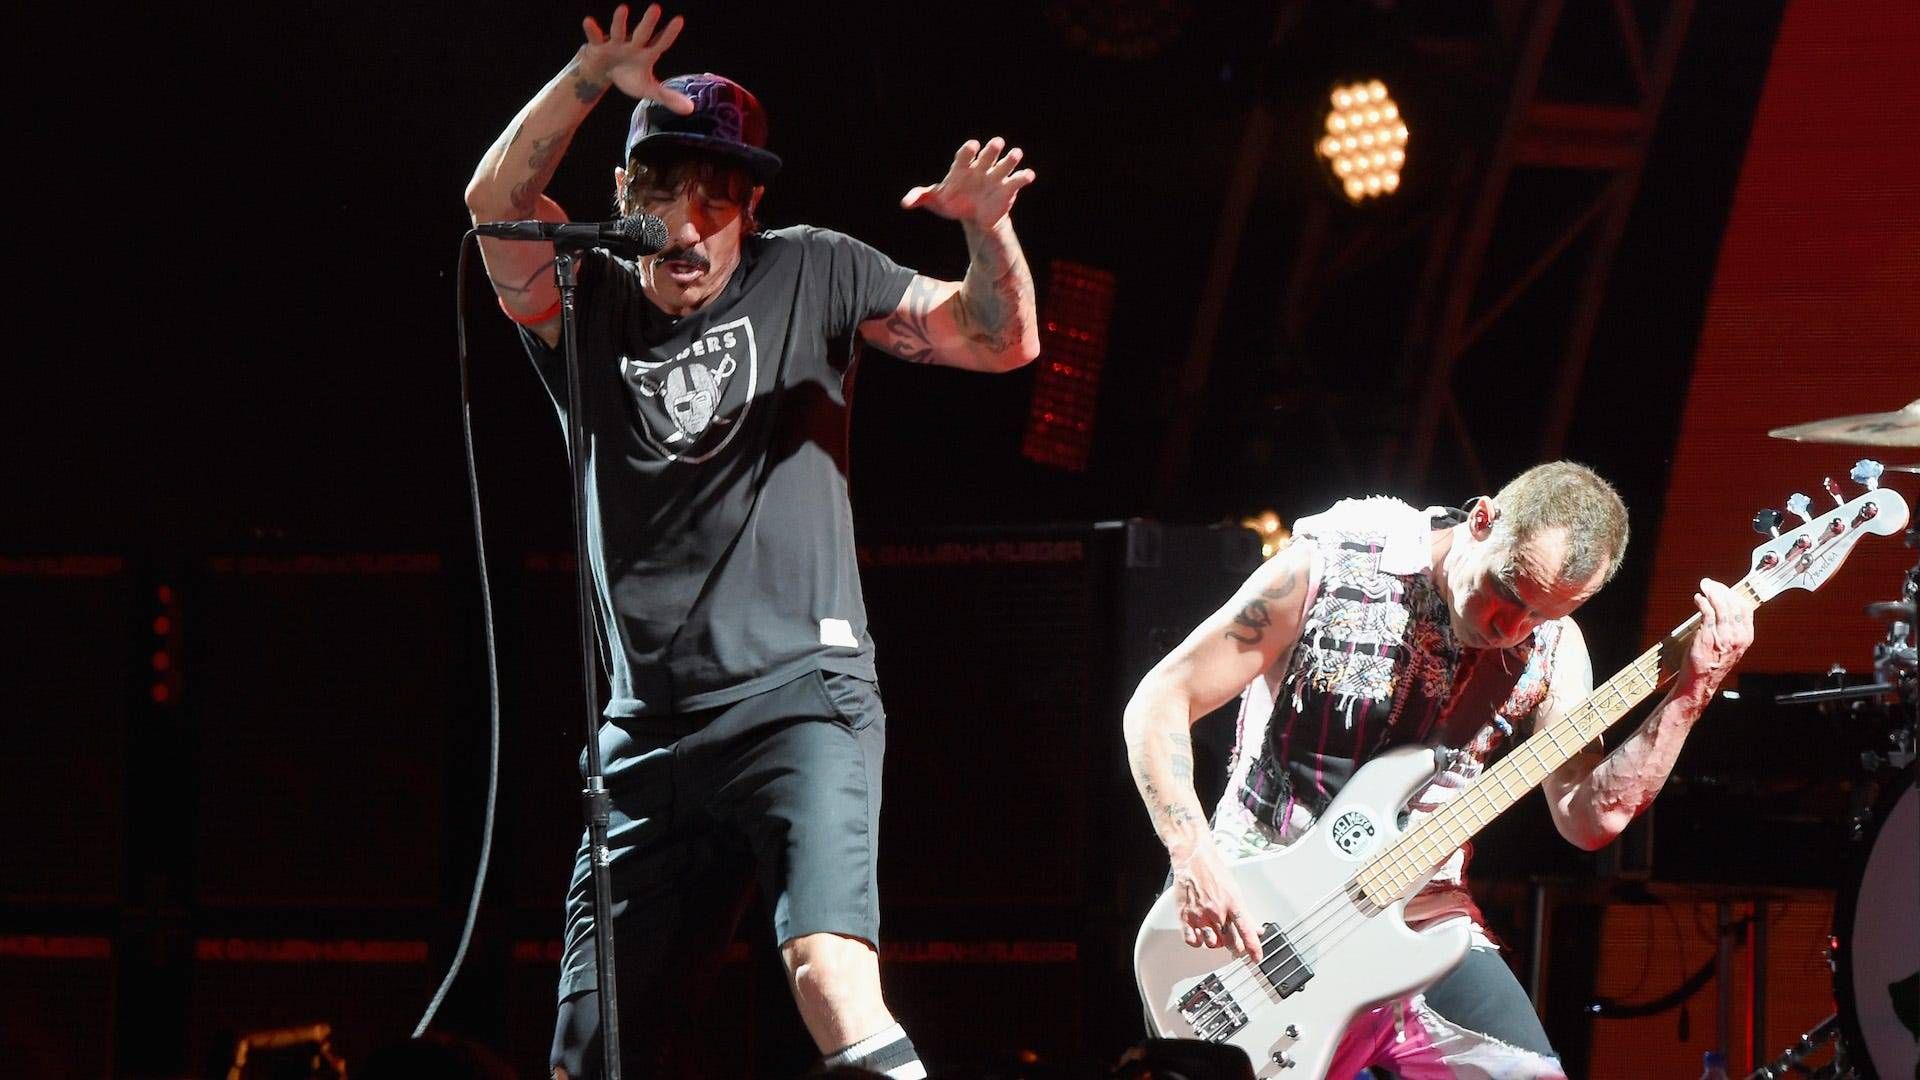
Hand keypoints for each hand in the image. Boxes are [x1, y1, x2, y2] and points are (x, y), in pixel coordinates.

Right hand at [579, 4, 693, 110]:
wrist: (605, 72)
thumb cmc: (630, 76)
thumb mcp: (648, 89)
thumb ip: (668, 97)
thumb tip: (690, 110)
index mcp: (647, 53)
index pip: (661, 43)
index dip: (669, 33)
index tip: (679, 20)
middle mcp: (633, 45)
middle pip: (642, 33)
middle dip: (648, 22)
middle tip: (656, 8)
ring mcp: (615, 44)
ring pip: (618, 31)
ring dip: (619, 21)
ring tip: (623, 8)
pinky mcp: (598, 46)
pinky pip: (594, 37)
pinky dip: (592, 30)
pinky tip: (588, 21)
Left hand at [900, 137, 1035, 227]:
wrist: (973, 216)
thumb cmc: (952, 203)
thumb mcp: (935, 200)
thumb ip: (920, 197)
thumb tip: (904, 203)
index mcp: (962, 167)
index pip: (964, 155)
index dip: (968, 151)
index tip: (972, 146)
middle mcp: (981, 168)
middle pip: (987, 155)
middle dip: (992, 149)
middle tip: (997, 143)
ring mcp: (995, 176)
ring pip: (1005, 163)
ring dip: (1011, 159)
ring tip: (1016, 154)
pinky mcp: (1008, 188)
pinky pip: (1017, 180)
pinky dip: (1023, 176)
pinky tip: (1028, 176)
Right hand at [1171, 840, 1262, 960]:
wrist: (1194, 859)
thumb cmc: (1214, 872)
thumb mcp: (1235, 891)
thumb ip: (1245, 913)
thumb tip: (1256, 929)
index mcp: (1232, 903)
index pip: (1246, 931)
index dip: (1253, 947)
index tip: (1256, 958)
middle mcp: (1216, 911)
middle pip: (1229, 942)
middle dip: (1233, 945)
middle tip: (1232, 941)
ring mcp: (1200, 914)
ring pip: (1212, 944)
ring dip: (1216, 942)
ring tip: (1215, 932)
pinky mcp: (1185, 916)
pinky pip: (1193, 941)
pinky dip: (1198, 941)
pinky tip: (1200, 933)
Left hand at [1678, 577, 1755, 704]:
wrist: (1701, 682)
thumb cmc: (1712, 664)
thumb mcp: (1730, 647)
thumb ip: (1732, 629)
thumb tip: (1725, 608)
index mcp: (1746, 637)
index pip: (1745, 608)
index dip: (1734, 595)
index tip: (1724, 588)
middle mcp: (1737, 636)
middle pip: (1733, 604)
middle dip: (1721, 590)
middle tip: (1710, 583)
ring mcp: (1723, 636)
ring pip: (1721, 606)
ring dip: (1711, 592)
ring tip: (1704, 586)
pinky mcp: (1708, 636)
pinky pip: (1707, 613)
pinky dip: (1702, 602)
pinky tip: (1698, 598)